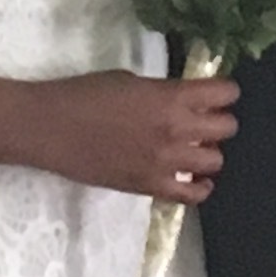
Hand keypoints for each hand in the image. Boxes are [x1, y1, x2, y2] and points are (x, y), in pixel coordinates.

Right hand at [29, 68, 238, 202]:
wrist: (49, 128)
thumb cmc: (83, 95)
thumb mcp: (129, 81)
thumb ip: (161, 92)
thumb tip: (181, 101)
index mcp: (170, 97)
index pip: (223, 94)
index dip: (226, 91)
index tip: (220, 93)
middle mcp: (175, 130)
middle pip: (226, 128)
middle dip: (220, 121)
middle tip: (206, 121)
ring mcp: (165, 162)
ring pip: (215, 162)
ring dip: (209, 152)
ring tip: (195, 149)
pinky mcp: (150, 186)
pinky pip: (191, 195)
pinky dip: (200, 187)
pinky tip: (195, 179)